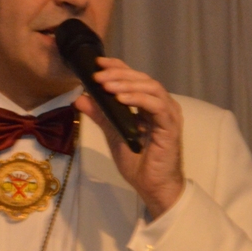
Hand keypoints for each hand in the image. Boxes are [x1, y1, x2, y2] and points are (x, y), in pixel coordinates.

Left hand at [74, 57, 184, 218]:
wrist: (152, 187)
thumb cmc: (137, 162)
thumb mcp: (113, 133)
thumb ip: (100, 115)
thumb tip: (80, 98)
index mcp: (149, 104)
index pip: (135, 77)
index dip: (118, 67)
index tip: (98, 63)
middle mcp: (161, 104)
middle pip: (142, 79)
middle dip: (119, 74)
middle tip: (98, 75)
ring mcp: (168, 114)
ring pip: (151, 87)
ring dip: (127, 83)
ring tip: (106, 85)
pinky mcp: (171, 126)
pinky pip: (156, 106)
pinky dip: (138, 99)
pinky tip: (121, 98)